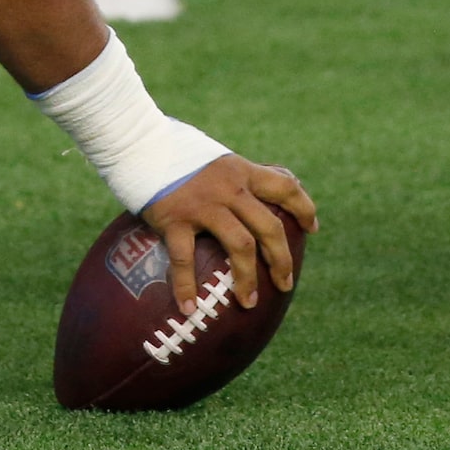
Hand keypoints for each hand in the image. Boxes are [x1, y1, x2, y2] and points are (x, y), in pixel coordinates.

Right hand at [138, 154, 316, 315]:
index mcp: (241, 171)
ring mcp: (203, 204)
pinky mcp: (175, 218)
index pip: (285, 187)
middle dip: (281, 260)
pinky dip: (186, 286)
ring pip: (240, 245)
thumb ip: (241, 173)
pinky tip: (189, 308)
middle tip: (285, 284)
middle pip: (269, 227)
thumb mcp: (217, 157)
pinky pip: (184, 259)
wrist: (138, 141)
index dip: (304, 208)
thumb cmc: (177, 151)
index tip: (312, 229)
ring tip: (248, 303)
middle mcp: (228, 187)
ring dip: (247, 279)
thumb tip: (272, 181)